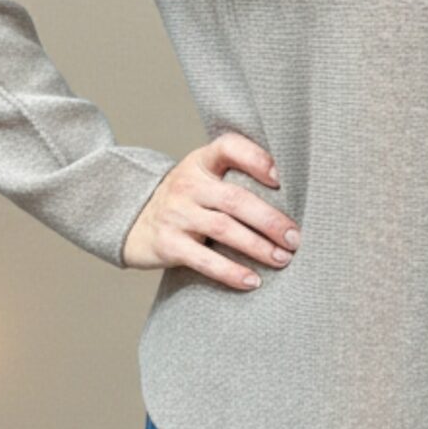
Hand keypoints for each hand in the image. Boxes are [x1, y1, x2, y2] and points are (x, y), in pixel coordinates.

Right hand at [121, 130, 300, 283]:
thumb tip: (295, 194)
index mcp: (201, 162)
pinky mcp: (168, 244)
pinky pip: (204, 260)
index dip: (255, 158)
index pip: (228, 147)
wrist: (132, 221)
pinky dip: (231, 272)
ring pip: (224, 229)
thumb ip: (236, 176)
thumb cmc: (185, 199)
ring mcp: (176, 214)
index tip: (280, 178)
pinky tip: (253, 281)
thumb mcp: (203, 177)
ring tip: (283, 259)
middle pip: (235, 199)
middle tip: (295, 238)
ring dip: (258, 247)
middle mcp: (187, 184)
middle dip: (270, 220)